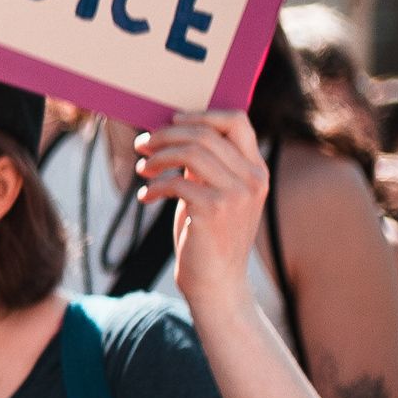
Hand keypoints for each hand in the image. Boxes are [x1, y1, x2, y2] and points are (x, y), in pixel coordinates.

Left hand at [133, 111, 269, 314]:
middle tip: (142, 145)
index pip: (238, 122)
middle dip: (165, 135)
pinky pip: (177, 182)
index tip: (172, 120)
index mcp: (256, 170)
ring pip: (190, 151)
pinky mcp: (215, 210)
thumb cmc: (208, 236)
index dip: (202, 114)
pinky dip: (154, 186)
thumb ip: (206, 165)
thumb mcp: (213, 193)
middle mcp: (252, 179)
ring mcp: (237, 195)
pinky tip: (146, 197)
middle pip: (205, 133)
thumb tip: (176, 131)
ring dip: (157, 157)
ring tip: (142, 170)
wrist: (216, 283)